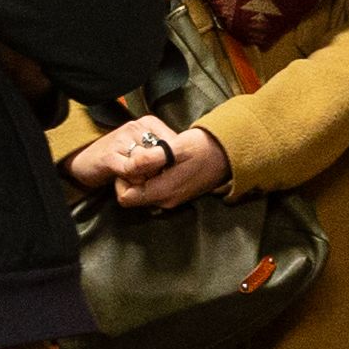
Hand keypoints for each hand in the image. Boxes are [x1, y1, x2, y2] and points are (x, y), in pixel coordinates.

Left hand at [84, 119, 229, 208]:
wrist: (225, 153)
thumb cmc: (201, 148)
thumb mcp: (174, 148)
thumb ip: (151, 157)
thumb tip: (131, 163)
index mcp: (162, 192)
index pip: (125, 197)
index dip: (123, 179)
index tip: (132, 162)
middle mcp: (165, 201)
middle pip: (134, 195)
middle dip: (133, 178)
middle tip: (143, 157)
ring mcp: (172, 199)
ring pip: (144, 192)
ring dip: (144, 177)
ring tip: (154, 158)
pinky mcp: (177, 194)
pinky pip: (156, 190)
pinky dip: (154, 178)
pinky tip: (163, 162)